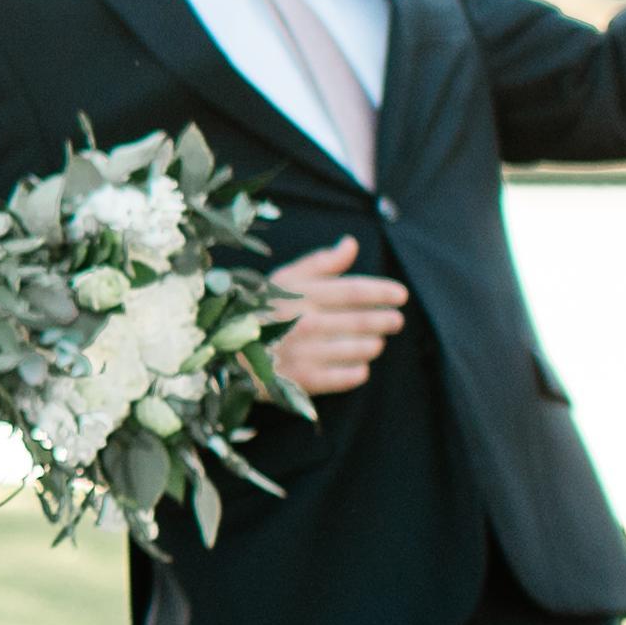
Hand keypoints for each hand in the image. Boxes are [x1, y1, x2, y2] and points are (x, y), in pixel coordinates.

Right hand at [266, 238, 407, 399]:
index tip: (401, 295)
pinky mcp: (304, 380)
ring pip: (359, 349)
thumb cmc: (259, 309)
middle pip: (362, 321)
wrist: (224, 351)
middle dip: (385, 320)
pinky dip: (359, 371)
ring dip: (373, 344)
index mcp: (302, 295)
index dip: (383, 291)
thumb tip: (350, 244)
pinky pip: (347, 377)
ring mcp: (306, 353)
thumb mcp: (284, 278)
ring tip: (376, 342)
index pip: (355, 290)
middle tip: (395, 320)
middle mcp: (306, 323)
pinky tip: (360, 365)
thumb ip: (321, 263)